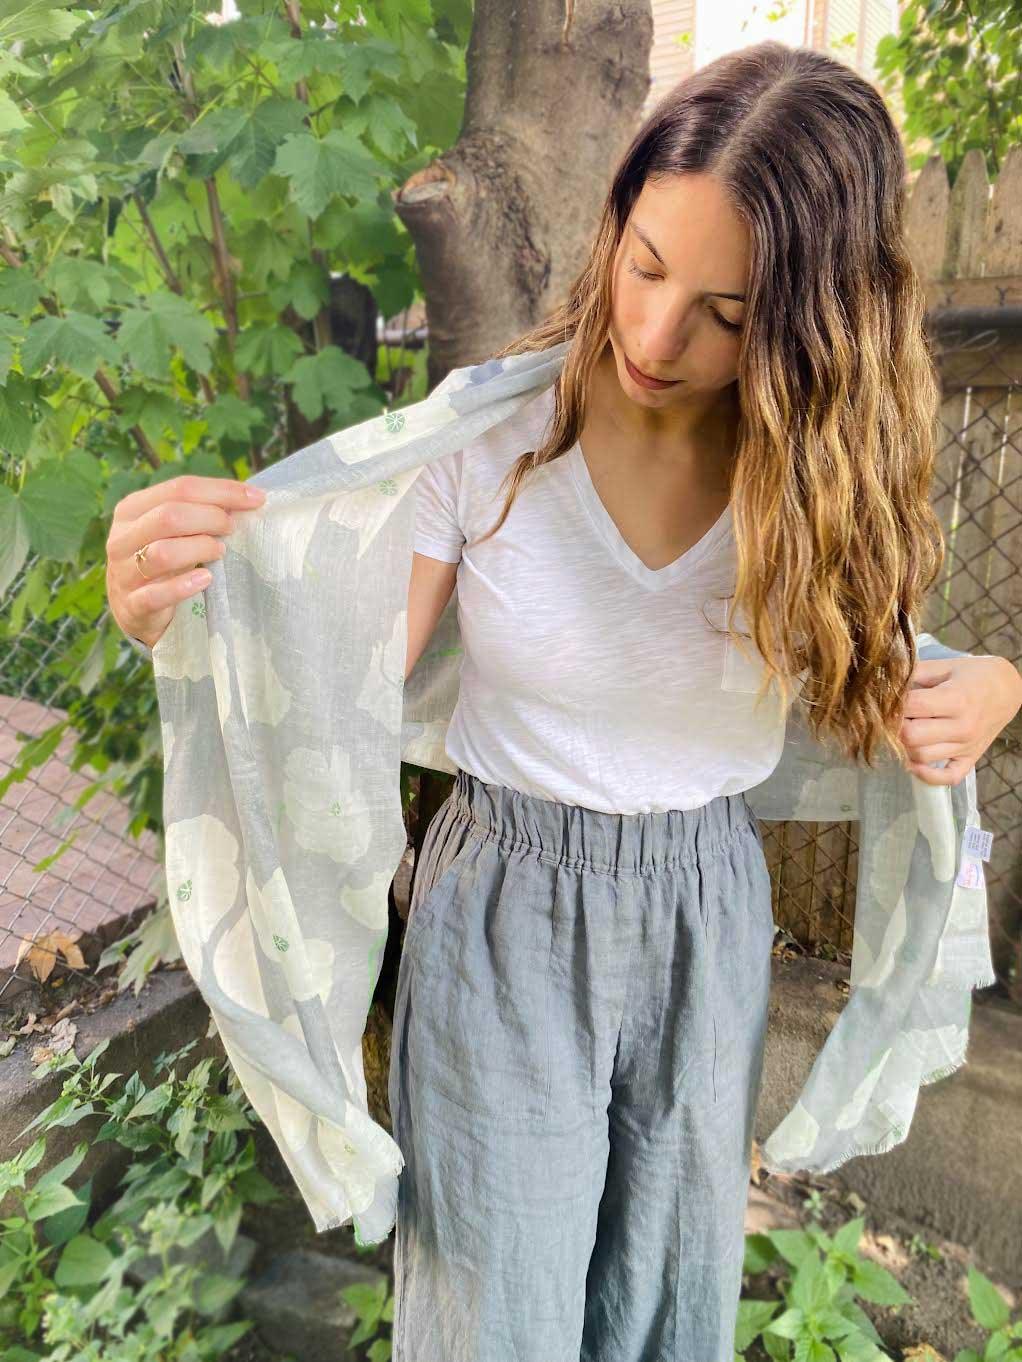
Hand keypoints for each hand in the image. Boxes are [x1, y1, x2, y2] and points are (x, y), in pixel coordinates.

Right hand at [105, 474, 266, 649]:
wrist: (135, 611)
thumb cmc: (163, 563)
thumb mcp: (174, 532)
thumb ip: (200, 513)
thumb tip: (248, 498)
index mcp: (132, 509)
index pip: (179, 488)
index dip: (221, 491)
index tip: (256, 499)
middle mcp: (122, 537)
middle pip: (169, 516)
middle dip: (211, 518)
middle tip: (232, 529)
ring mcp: (123, 572)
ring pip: (162, 553)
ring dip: (200, 549)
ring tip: (220, 552)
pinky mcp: (132, 606)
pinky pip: (156, 595)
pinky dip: (184, 586)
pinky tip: (206, 579)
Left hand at [898, 655, 1021, 785]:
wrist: (1007, 690)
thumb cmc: (973, 676)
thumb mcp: (944, 666)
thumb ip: (913, 673)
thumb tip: (883, 683)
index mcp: (956, 699)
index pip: (911, 707)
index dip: (892, 703)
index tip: (887, 699)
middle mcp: (962, 727)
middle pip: (911, 736)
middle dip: (895, 726)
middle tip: (894, 717)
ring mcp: (966, 746)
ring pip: (921, 757)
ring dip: (905, 746)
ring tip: (905, 731)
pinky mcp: (969, 759)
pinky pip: (946, 778)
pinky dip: (926, 775)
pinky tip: (914, 762)